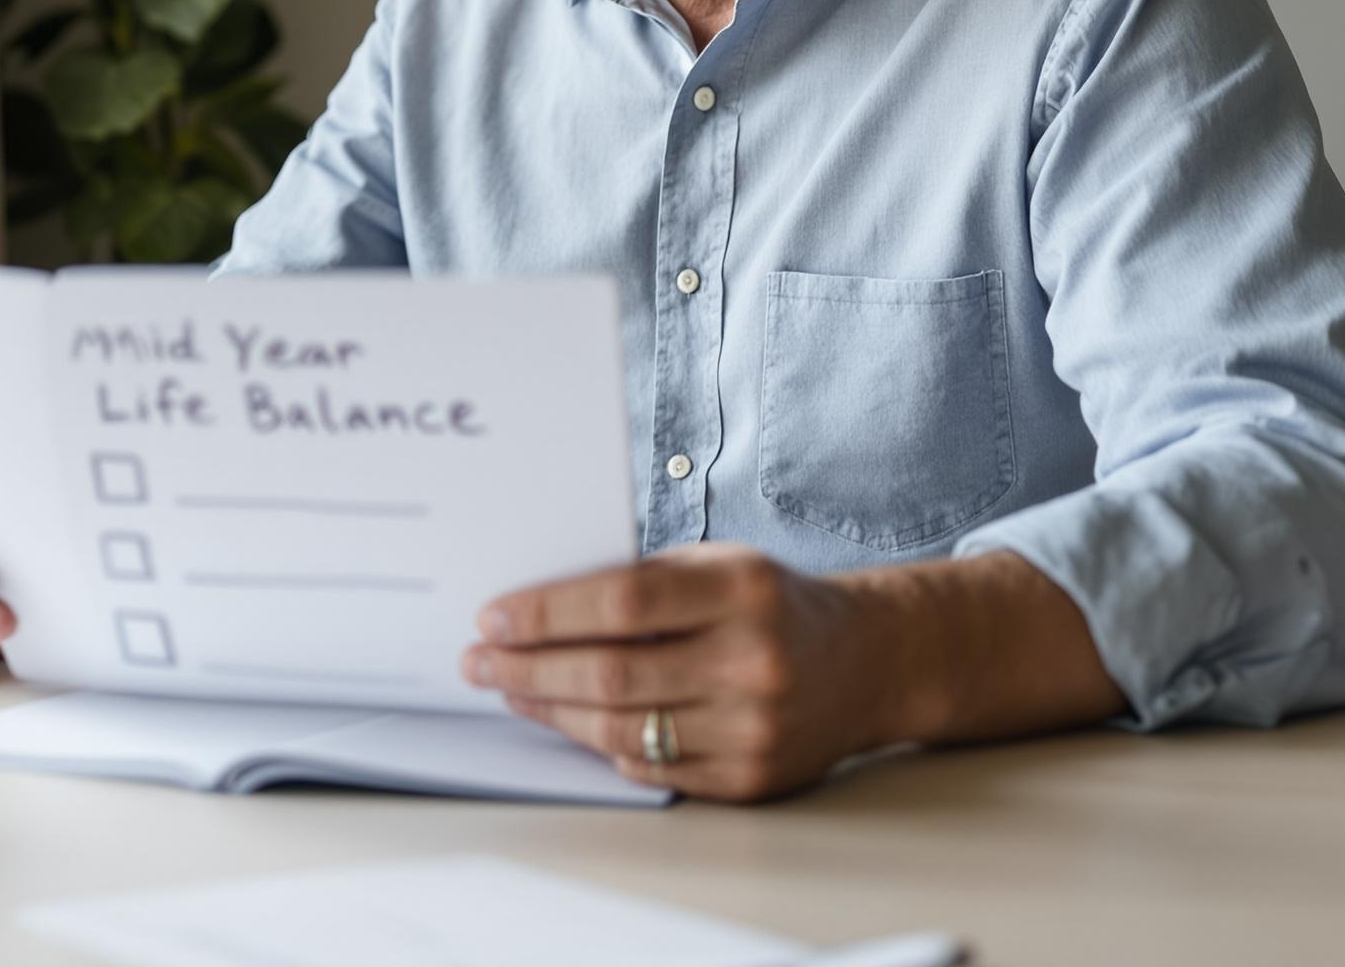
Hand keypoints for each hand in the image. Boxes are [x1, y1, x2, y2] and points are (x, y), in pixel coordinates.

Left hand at [462, 543, 891, 801]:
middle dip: (528, 669)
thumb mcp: (718, 564)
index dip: (546, 613)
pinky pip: (650, 767)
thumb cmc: (770, 603)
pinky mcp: (750, 779)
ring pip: (621, 728)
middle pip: (611, 673)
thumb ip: (640, 581)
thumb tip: (534, 608)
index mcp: (742, 590)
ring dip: (551, 710)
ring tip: (510, 690)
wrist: (865, 663)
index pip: (622, 602)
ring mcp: (754, 728)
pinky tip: (568, 720)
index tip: (492, 617)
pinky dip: (599, 743)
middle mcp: (753, 661)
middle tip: (479, 661)